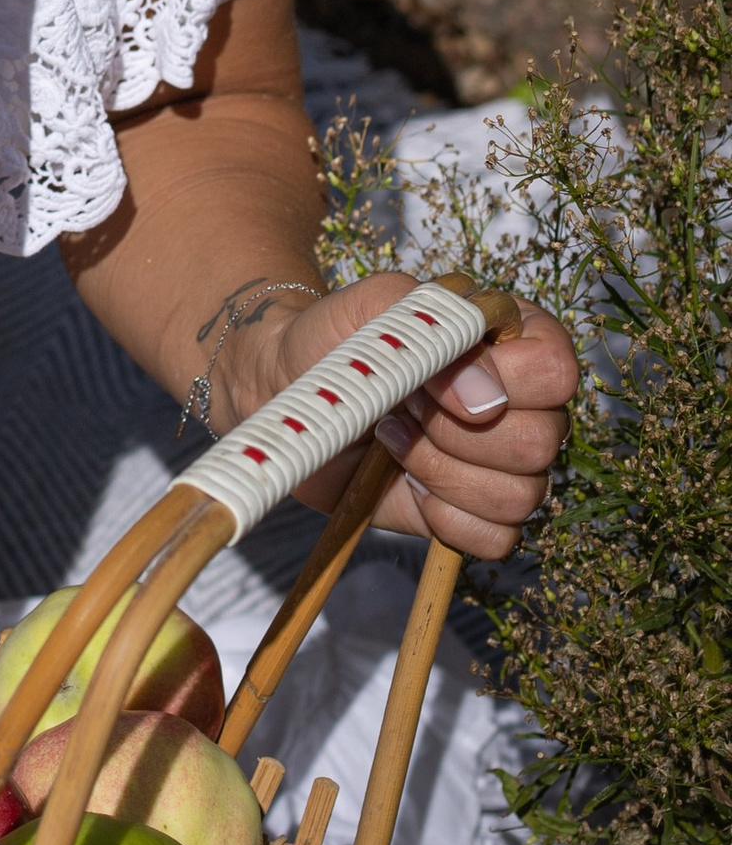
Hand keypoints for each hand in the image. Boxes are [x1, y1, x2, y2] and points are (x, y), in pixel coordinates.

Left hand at [227, 272, 578, 561]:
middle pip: (541, 442)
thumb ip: (434, 327)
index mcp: (512, 339)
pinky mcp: (475, 513)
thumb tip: (488, 399)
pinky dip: (443, 516)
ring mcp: (503, 464)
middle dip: (455, 432)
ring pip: (519, 496)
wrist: (289, 390)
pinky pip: (495, 538)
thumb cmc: (336, 340)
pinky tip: (405, 481)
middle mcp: (522, 404)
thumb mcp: (373, 306)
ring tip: (393, 437)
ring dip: (441, 471)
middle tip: (401, 406)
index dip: (502, 383)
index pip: (555, 370)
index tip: (431, 381)